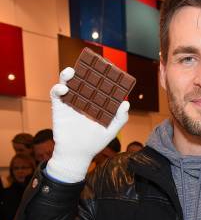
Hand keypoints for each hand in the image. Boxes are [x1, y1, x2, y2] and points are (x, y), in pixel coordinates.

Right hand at [46, 67, 129, 182]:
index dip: (99, 75)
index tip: (104, 68)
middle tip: (87, 64)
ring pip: (66, 83)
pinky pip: (55, 94)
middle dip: (83, 70)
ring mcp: (69, 103)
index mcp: (94, 103)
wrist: (77, 155)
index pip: (96, 85)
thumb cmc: (94, 143)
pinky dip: (57, 88)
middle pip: (81, 81)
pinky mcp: (58, 108)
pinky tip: (63, 89)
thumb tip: (126, 103)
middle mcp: (81, 100)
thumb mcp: (111, 131)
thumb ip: (120, 119)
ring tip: (71, 72)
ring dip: (67, 75)